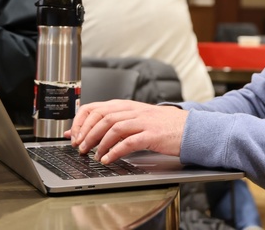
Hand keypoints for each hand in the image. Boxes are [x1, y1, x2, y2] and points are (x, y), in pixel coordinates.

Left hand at [66, 100, 187, 163]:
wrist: (191, 129)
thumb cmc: (164, 126)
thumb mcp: (138, 119)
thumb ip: (115, 123)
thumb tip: (89, 132)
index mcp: (128, 106)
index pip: (96, 107)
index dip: (81, 121)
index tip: (73, 135)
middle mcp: (134, 110)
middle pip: (102, 116)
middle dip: (87, 133)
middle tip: (80, 148)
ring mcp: (144, 121)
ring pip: (113, 127)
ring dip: (99, 142)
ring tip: (93, 155)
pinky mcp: (152, 134)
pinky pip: (129, 141)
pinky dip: (115, 151)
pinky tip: (109, 159)